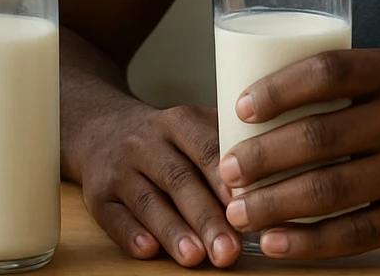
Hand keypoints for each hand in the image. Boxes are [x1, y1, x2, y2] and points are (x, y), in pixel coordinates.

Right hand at [72, 98, 241, 267]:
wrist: (101, 128)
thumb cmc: (166, 139)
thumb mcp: (193, 125)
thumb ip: (230, 145)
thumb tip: (281, 179)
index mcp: (179, 122)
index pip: (207, 147)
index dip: (227, 180)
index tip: (249, 207)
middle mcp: (146, 142)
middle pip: (179, 180)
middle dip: (206, 218)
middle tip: (230, 250)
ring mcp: (119, 169)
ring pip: (147, 201)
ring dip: (173, 231)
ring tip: (196, 257)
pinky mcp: (97, 195)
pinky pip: (113, 217)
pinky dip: (130, 234)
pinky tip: (148, 250)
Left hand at [218, 48, 379, 259]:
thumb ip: (353, 84)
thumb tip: (262, 104)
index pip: (327, 70)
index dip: (277, 90)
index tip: (238, 109)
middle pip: (320, 137)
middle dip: (261, 158)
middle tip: (225, 171)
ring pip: (332, 190)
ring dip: (275, 204)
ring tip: (238, 211)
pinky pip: (357, 233)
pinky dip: (310, 241)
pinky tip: (278, 244)